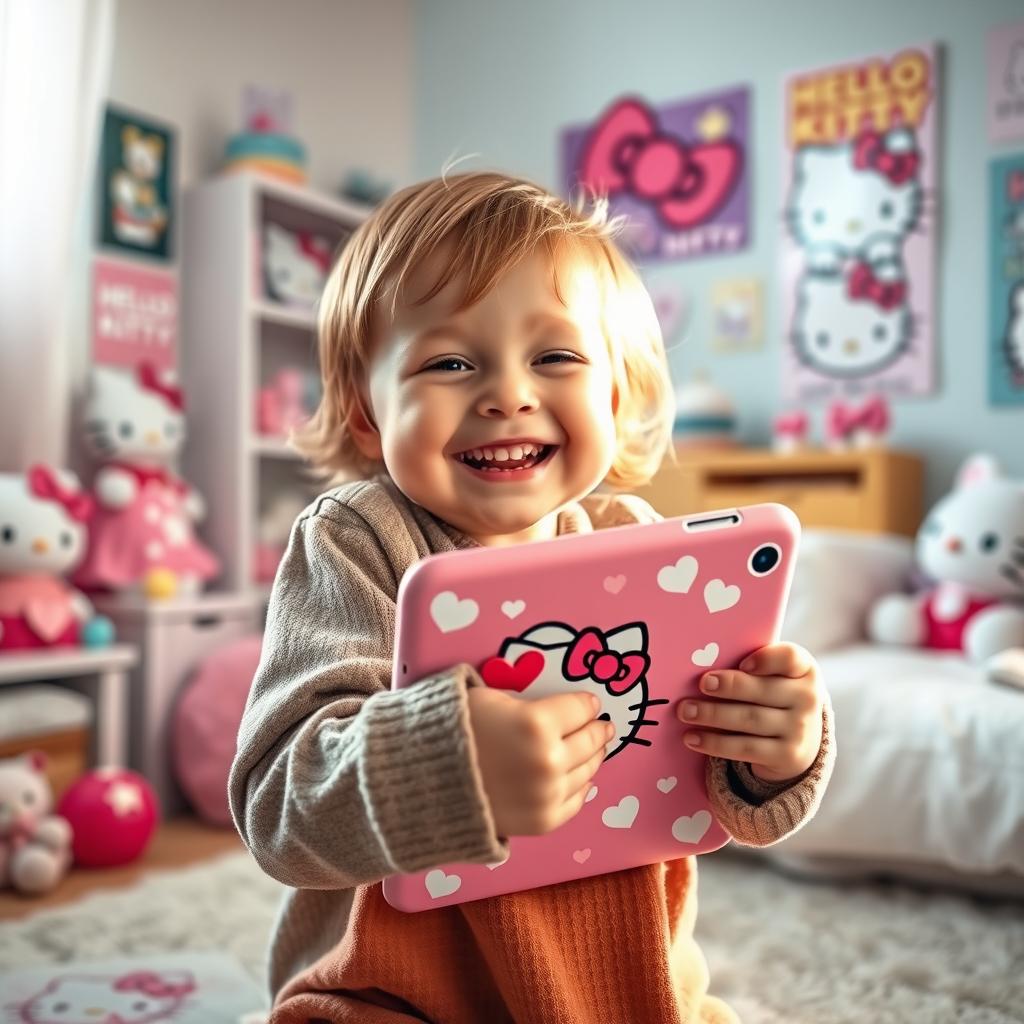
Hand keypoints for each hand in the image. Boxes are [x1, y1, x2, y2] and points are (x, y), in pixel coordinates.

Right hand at [466, 686, 612, 837]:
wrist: (423, 781)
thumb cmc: (453, 730)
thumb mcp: (491, 697)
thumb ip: (528, 702)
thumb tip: (557, 706)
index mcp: (537, 722)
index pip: (580, 708)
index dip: (587, 704)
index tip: (591, 703)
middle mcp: (550, 759)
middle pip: (590, 740)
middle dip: (597, 729)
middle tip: (603, 725)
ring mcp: (548, 794)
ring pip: (588, 770)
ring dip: (593, 757)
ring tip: (594, 749)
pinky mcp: (543, 822)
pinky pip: (576, 802)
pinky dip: (581, 787)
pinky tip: (580, 778)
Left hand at [676, 642, 824, 784]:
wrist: (799, 742)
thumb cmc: (773, 696)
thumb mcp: (773, 678)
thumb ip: (750, 669)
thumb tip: (702, 668)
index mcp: (804, 669)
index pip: (791, 658)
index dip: (767, 660)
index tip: (742, 663)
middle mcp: (808, 698)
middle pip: (763, 690)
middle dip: (729, 687)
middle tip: (701, 684)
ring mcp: (800, 729)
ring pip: (749, 719)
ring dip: (712, 715)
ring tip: (686, 711)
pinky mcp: (787, 756)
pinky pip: (744, 748)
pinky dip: (714, 743)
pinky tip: (692, 738)